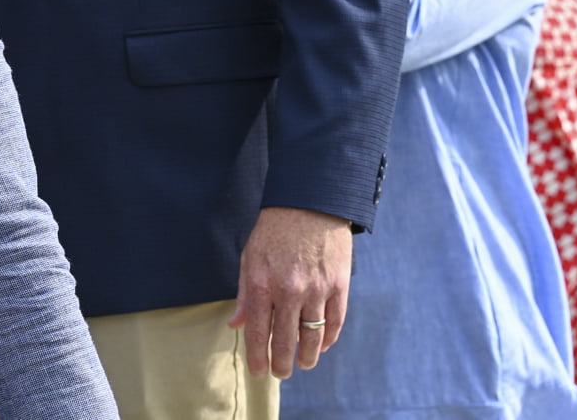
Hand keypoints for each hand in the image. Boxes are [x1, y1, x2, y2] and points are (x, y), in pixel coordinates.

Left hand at [228, 206, 351, 378]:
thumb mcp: (249, 257)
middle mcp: (289, 291)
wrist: (309, 204)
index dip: (258, 357)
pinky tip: (322, 346)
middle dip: (282, 364)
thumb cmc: (273, 231)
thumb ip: (245, 294)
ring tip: (302, 365)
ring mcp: (316, 290)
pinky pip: (335, 322)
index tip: (258, 372)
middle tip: (280, 374)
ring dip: (307, 357)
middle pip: (285, 341)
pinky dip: (328, 339)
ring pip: (313, 337)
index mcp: (262, 284)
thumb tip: (237, 325)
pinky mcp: (339, 285)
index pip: (258, 332)